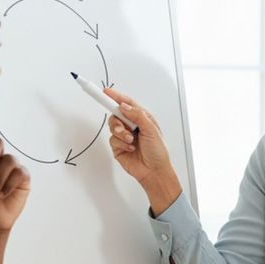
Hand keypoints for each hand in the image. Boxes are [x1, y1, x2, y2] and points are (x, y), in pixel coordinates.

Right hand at [105, 87, 181, 214]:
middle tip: (121, 125)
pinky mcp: (118, 146)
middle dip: (118, 120)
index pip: (127, 103)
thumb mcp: (152, 130)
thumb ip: (137, 116)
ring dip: (121, 133)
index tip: (106, 92)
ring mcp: (124, 136)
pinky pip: (112, 139)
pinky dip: (121, 144)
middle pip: (116, 114)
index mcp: (142, 118)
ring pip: (113, 126)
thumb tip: (124, 106)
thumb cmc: (158, 152)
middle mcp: (132, 125)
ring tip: (131, 140)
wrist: (153, 171)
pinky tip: (130, 148)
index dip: (116, 96)